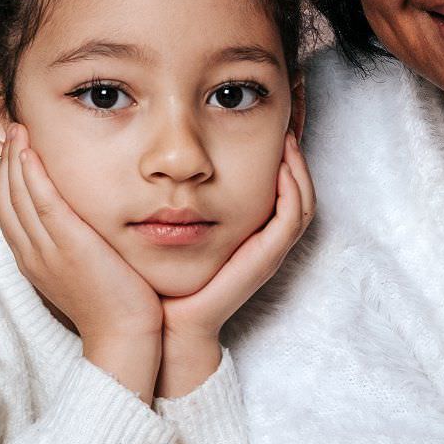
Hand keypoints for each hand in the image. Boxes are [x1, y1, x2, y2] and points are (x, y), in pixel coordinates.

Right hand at [0, 124, 161, 399]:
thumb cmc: (113, 304)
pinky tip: (32, 152)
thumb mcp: (82, 270)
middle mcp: (31, 254)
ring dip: (16, 158)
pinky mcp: (69, 246)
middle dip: (7, 160)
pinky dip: (33, 176)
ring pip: (18, 196)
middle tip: (15, 128)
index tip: (16, 149)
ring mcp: (46, 251)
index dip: (7, 176)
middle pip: (5, 198)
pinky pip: (42, 204)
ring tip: (21, 130)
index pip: (6, 209)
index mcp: (32, 259)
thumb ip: (71, 244)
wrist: (124, 336)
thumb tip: (76, 220)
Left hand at [156, 133, 314, 397]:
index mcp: (240, 229)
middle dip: (293, 153)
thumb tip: (143, 153)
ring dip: (298, 166)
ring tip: (288, 135)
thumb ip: (160, 195)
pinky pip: (291, 219)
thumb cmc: (155, 275)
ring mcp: (265, 250)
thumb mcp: (157, 225)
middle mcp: (259, 239)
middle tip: (286, 117)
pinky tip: (282, 164)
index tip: (260, 119)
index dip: (273, 152)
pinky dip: (293, 190)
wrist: (162, 325)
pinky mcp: (264, 260)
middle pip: (294, 187)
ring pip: (300, 200)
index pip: (269, 183)